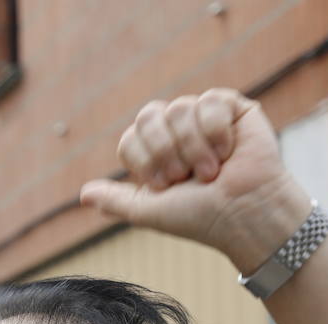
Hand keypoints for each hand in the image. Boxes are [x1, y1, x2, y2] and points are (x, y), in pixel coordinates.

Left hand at [79, 88, 308, 271]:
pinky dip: (216, 131)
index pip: (130, 138)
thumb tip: (84, 195)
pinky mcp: (232, 108)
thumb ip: (116, 201)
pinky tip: (229, 151)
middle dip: (164, 150)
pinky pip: (209, 101)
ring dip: (193, 147)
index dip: (144, 161)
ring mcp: (203, 118)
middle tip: (185, 177)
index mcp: (154, 153)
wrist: (243, 213)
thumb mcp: (148, 212)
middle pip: (148, 116)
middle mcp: (176, 132)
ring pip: (179, 108)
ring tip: (211, 171)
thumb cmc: (199, 216)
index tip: (166, 185)